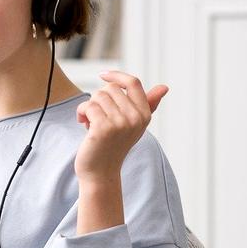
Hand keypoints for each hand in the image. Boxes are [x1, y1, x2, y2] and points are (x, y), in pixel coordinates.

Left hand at [74, 70, 168, 184]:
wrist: (100, 172)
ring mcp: (121, 124)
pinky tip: (84, 125)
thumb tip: (164, 87)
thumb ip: (147, 105)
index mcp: (144, 115)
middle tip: (98, 117)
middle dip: (99, 99)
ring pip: (98, 96)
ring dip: (89, 108)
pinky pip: (88, 106)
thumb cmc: (114, 145)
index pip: (133, 83)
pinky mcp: (104, 128)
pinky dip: (81, 113)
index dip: (117, 76)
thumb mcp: (133, 124)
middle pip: (110, 88)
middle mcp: (136, 118)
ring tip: (91, 123)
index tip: (102, 74)